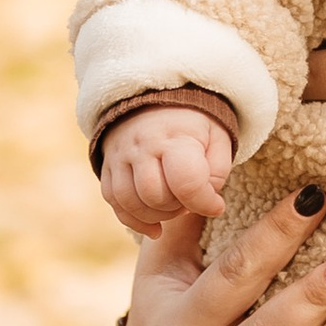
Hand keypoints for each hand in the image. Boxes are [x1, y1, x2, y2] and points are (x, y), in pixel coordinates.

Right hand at [99, 102, 233, 237]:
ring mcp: (120, 156)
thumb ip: (217, 172)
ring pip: (131, 203)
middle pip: (155, 196)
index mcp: (175, 136)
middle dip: (178, 208)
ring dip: (156, 216)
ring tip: (175, 207)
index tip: (217, 205)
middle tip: (191, 199)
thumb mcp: (218, 138)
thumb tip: (207, 203)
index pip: (185, 182)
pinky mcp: (107, 167)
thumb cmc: (194, 125)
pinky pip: (114, 203)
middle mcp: (142, 146)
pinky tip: (155, 226)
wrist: (156, 99)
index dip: (204, 202)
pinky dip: (134, 220)